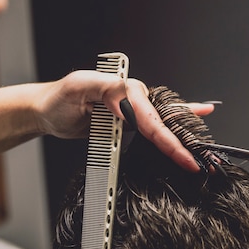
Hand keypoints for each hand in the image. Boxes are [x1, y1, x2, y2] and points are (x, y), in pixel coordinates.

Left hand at [33, 70, 214, 171]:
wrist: (47, 110)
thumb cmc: (58, 100)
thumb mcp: (78, 88)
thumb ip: (106, 89)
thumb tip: (128, 100)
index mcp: (122, 87)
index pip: (149, 116)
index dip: (166, 136)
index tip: (180, 154)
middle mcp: (131, 94)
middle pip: (162, 120)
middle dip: (181, 141)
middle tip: (195, 162)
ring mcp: (131, 106)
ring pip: (164, 121)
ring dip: (184, 134)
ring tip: (201, 149)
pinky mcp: (129, 118)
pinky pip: (156, 121)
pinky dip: (179, 118)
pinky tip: (200, 112)